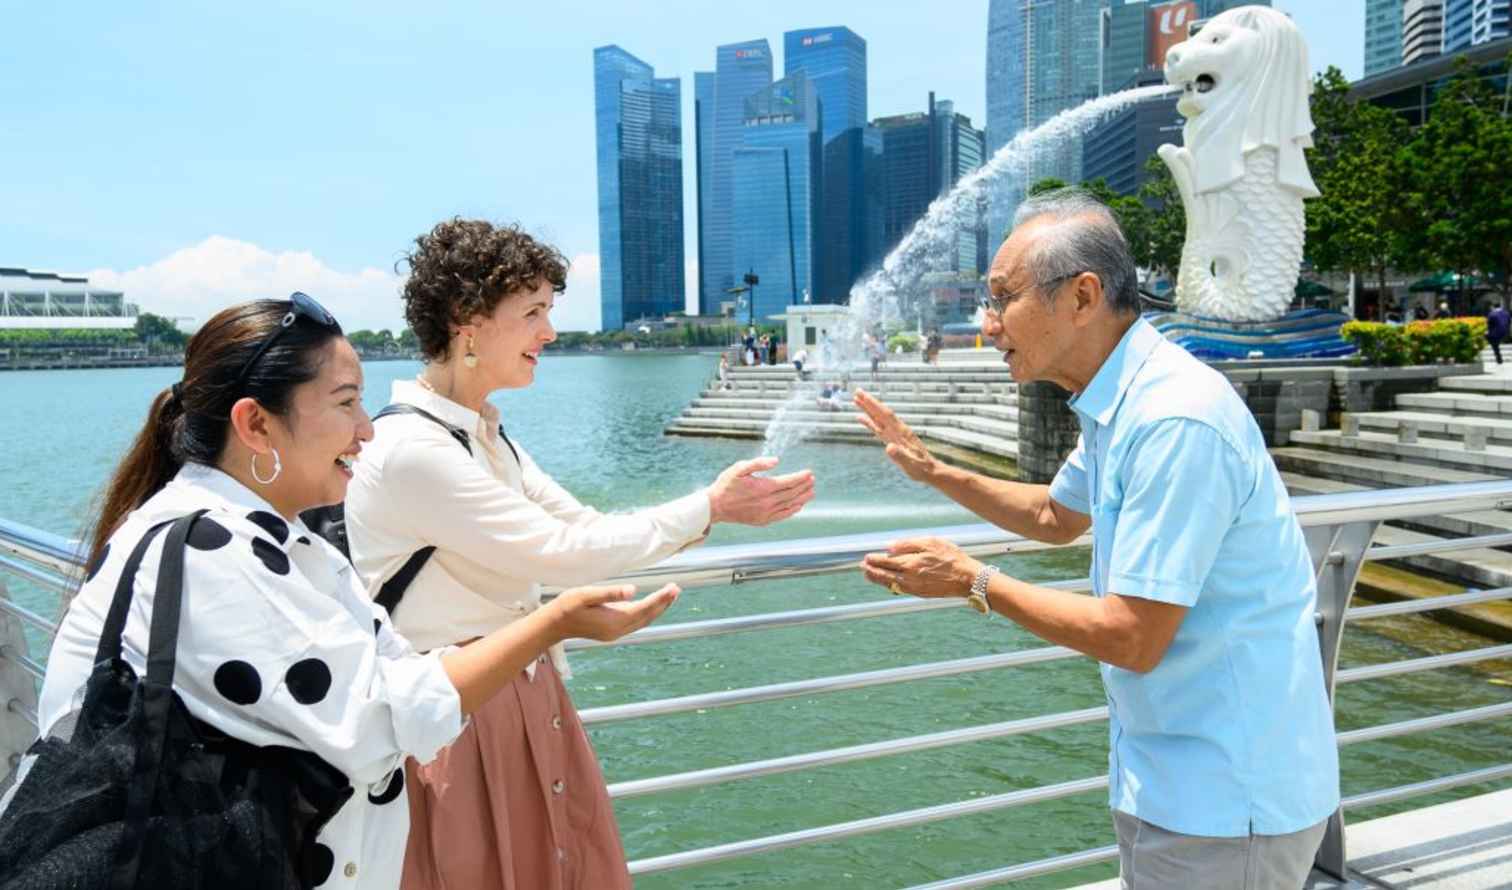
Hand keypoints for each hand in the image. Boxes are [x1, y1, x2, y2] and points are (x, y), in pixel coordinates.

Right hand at [546, 583, 679, 641]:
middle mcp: (618, 630)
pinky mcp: (612, 632)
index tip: (674, 587)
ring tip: (670, 595)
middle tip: (677, 588)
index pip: (644, 608)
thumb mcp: (586, 594)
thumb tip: (633, 590)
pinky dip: (647, 613)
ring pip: (643, 621)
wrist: (553, 625)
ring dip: (657, 609)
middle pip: (647, 616)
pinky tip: (651, 605)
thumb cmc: (567, 606)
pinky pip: (636, 622)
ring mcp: (615, 633)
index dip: (661, 598)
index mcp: (614, 621)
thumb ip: (610, 593)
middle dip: (664, 603)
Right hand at [707, 457, 814, 525]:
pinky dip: (792, 510)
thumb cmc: (726, 485)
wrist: (715, 506)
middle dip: (804, 486)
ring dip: (802, 498)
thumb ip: (758, 463)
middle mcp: (767, 502)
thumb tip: (776, 460)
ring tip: (811, 492)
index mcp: (763, 488)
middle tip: (813, 481)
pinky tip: (798, 506)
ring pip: (789, 504)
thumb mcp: (739, 468)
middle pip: (791, 493)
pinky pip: (782, 515)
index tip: (809, 473)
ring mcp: (766, 512)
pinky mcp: (763, 520)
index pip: (788, 481)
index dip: (800, 477)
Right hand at [853, 389, 936, 482]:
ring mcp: (895, 434)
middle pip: (881, 413)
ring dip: (868, 409)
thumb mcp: (910, 464)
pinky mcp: (893, 440)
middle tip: (856, 391)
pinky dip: (870, 422)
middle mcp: (898, 430)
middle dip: (869, 402)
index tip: (864, 396)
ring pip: (879, 419)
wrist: (931, 471)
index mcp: (902, 433)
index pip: (885, 415)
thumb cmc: (921, 469)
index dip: (874, 405)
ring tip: (856, 400)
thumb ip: (899, 456)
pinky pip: (879, 428)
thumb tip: (888, 447)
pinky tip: (862, 418)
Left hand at [861, 537, 980, 598]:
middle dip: (871, 570)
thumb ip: (908, 544)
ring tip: (868, 575)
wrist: (967, 578)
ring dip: (877, 579)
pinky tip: (887, 582)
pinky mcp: (920, 593)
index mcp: (910, 563)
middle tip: (862, 567)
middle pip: (884, 574)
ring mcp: (913, 587)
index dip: (874, 559)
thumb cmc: (951, 557)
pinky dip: (890, 585)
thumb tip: (890, 547)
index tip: (866, 557)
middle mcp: (909, 577)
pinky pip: (900, 589)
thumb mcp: (931, 543)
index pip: (885, 561)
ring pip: (889, 583)